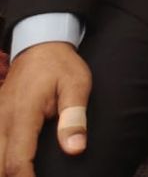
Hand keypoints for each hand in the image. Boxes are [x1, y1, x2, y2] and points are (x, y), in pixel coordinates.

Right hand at [0, 43, 91, 175]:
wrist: (40, 46)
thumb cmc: (60, 66)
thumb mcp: (76, 84)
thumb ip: (74, 117)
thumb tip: (75, 149)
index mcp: (22, 116)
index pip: (16, 162)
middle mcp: (1, 122)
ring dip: (5, 170)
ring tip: (26, 174)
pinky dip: (1, 161)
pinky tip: (14, 166)